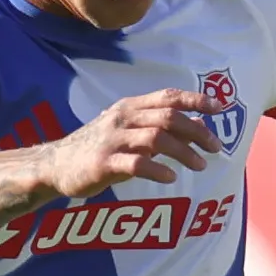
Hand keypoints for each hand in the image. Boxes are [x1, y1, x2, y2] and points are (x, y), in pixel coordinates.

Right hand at [36, 90, 217, 196]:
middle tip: (216, 147)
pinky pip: (136, 164)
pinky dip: (157, 170)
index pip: (168, 97)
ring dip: (184, 152)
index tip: (220, 109)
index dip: (196, 100)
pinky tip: (170, 178)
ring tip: (200, 165)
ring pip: (156, 139)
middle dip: (197, 131)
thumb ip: (159, 126)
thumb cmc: (97, 147)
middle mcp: (122, 118)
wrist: (55, 165)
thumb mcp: (128, 130)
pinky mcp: (103, 164)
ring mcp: (112, 140)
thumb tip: (198, 121)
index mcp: (129, 107)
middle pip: (168, 117)